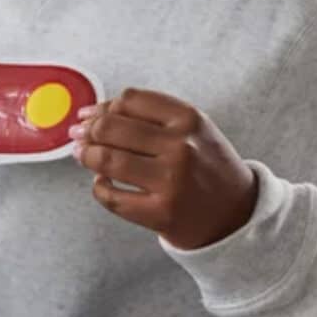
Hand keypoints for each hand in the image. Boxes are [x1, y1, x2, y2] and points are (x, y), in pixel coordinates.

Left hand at [69, 88, 257, 249]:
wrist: (238, 216)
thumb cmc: (208, 168)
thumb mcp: (193, 130)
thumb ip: (150, 117)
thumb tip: (93, 113)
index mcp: (189, 120)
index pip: (129, 100)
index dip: (102, 106)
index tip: (90, 114)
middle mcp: (181, 147)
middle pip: (111, 127)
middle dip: (87, 130)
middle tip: (78, 136)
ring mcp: (170, 181)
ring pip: (106, 160)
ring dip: (85, 156)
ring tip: (83, 156)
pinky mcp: (160, 212)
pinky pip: (111, 196)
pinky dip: (98, 188)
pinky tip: (102, 183)